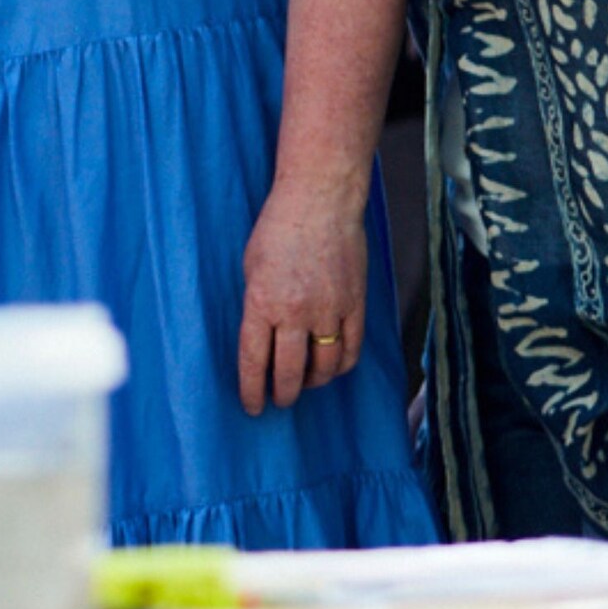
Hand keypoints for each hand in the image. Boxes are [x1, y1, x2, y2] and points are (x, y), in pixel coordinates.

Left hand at [238, 183, 367, 414]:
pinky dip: (340, 366)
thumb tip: (262, 339)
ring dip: (313, 382)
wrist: (320, 201)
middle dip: (283, 393)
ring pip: (324, 367)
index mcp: (262, 302)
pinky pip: (350, 350)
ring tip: (304, 383)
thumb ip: (257, 305)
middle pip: (290, 371)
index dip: (252, 389)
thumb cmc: (277, 229)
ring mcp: (329, 310)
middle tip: (279, 400)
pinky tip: (331, 368)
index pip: (254, 360)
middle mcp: (295, 312)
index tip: (252, 406)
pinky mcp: (355, 305)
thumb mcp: (251, 267)